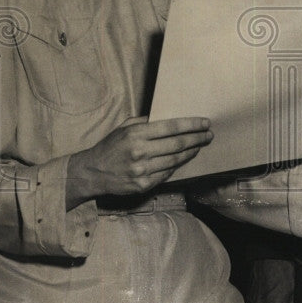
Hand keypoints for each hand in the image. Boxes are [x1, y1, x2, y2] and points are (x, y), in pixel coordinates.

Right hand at [66, 116, 212, 207]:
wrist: (92, 172)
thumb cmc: (110, 147)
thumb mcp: (124, 128)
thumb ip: (144, 122)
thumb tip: (167, 117)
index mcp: (136, 134)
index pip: (171, 127)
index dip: (191, 125)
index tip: (205, 123)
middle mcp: (140, 152)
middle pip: (177, 144)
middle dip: (197, 139)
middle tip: (208, 136)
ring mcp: (142, 170)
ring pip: (175, 160)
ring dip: (191, 153)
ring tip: (200, 147)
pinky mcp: (143, 185)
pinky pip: (167, 174)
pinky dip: (177, 166)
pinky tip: (184, 159)